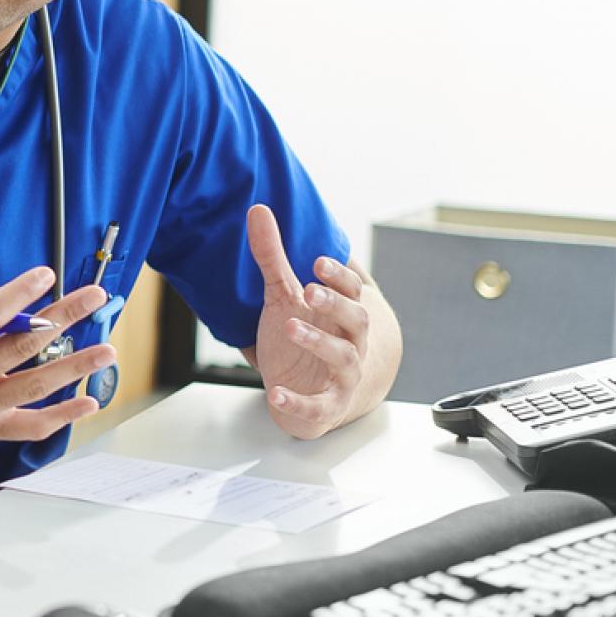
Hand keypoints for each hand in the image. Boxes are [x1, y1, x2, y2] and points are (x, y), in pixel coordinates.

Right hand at [0, 212, 117, 450]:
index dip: (19, 293)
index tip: (47, 274)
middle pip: (20, 346)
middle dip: (62, 318)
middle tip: (96, 297)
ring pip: (34, 386)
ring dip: (75, 367)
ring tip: (108, 349)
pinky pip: (29, 426)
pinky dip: (62, 417)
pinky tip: (89, 400)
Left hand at [247, 203, 369, 439]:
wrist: (310, 396)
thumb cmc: (299, 340)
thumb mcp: (282, 297)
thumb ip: (272, 258)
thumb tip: (258, 209)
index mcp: (342, 315)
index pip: (351, 292)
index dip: (338, 277)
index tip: (317, 261)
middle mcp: (351, 343)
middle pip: (357, 321)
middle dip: (336, 304)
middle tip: (310, 290)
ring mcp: (342, 377)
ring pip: (343, 358)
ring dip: (318, 342)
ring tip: (290, 327)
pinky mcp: (326, 406)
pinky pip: (316, 407)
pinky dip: (297, 402)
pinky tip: (275, 394)